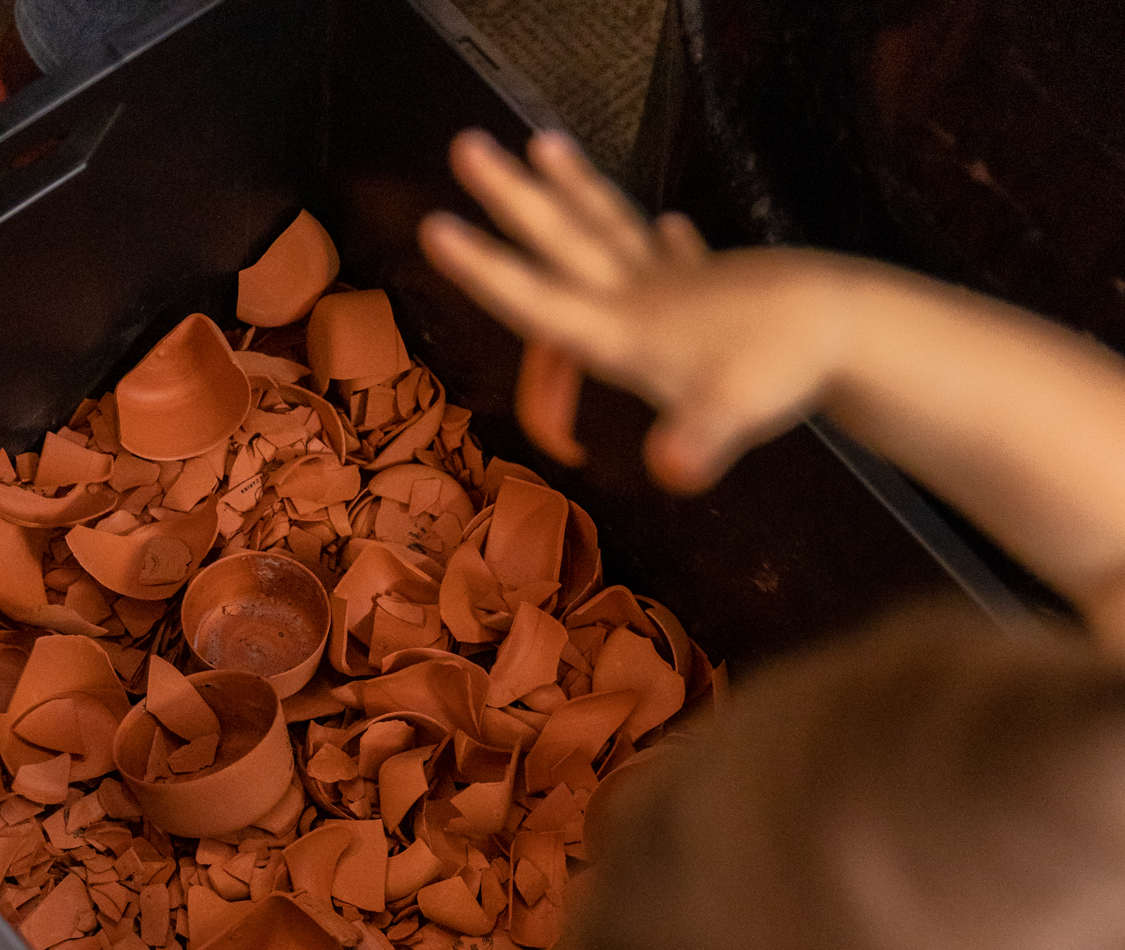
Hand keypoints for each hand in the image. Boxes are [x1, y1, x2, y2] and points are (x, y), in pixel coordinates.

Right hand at [419, 128, 850, 491]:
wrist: (848, 324)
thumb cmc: (780, 370)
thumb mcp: (729, 418)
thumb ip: (695, 444)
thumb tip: (673, 472)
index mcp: (622, 328)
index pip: (536, 301)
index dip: (484, 270)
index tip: (437, 229)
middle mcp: (639, 295)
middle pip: (561, 238)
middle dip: (510, 197)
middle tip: (467, 146)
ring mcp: (678, 283)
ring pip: (611, 225)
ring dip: (577, 188)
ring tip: (544, 143)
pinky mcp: (716, 285)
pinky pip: (678, 254)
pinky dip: (668, 240)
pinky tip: (668, 226)